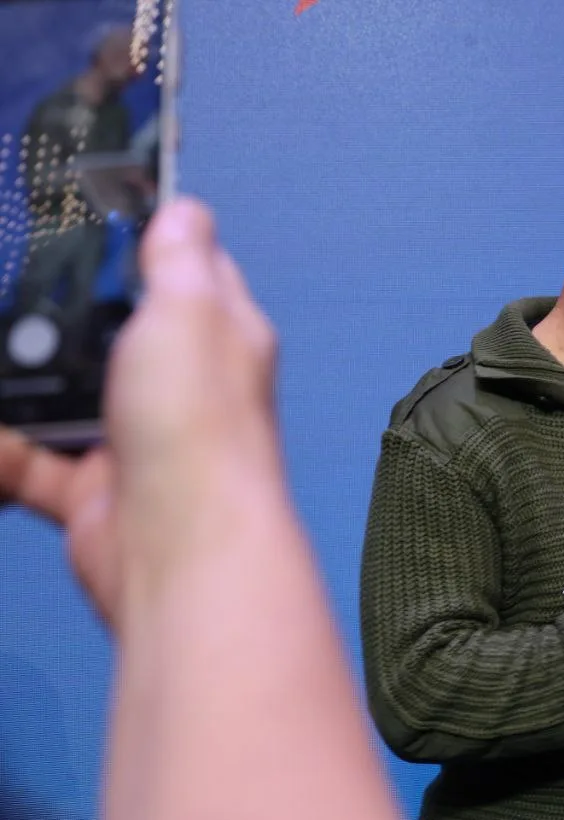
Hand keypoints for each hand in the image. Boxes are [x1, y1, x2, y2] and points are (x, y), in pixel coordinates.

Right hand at [0, 197, 278, 629]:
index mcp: (221, 336)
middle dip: (64, 312)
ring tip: (7, 354)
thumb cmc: (198, 424)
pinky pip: (29, 461)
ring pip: (66, 395)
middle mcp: (183, 387)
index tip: (98, 208)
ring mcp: (136, 439)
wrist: (177, 546)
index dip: (153, 239)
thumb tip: (185, 209)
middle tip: (13, 281)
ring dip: (23, 377)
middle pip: (117, 332)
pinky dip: (4, 449)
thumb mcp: (189, 310)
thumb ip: (180, 259)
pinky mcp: (91, 489)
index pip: (193, 273)